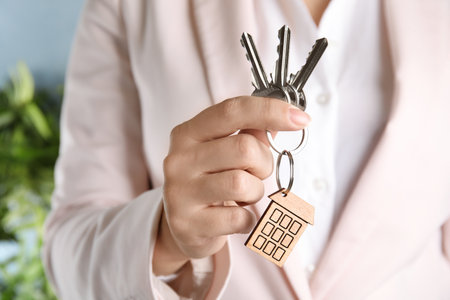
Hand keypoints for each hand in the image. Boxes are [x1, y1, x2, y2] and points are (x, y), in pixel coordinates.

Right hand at [153, 96, 310, 274]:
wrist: (183, 225)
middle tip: (256, 174)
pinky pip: (239, 218)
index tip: (301, 119)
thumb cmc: (210, 182)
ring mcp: (180, 193)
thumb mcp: (223, 152)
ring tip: (243, 197)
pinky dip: (248, 219)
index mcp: (188, 134)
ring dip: (255, 192)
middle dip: (263, 163)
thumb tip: (287, 116)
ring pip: (242, 183)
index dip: (270, 111)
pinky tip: (236, 218)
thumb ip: (251, 133)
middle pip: (244, 148)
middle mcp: (179, 160)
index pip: (231, 111)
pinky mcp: (188, 224)